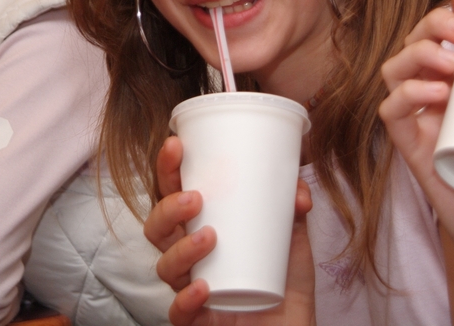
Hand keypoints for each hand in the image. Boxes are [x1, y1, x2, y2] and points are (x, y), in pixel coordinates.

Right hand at [144, 136, 314, 325]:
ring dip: (182, 249)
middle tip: (194, 198)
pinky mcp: (199, 319)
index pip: (174, 193)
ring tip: (210, 238)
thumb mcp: (292, 237)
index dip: (168, 169)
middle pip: (157, 228)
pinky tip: (204, 288)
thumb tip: (296, 189)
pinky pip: (178, 312)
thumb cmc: (286, 279)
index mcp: (203, 225)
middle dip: (167, 208)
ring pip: (164, 266)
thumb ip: (292, 208)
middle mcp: (191, 254)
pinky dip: (186, 299)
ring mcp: (191, 287)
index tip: (176, 144)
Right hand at [380, 0, 453, 323]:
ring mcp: (424, 122)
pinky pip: (392, 112)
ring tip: (451, 60)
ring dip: (418, 53)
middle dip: (435, 22)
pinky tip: (434, 93)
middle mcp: (441, 97)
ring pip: (398, 69)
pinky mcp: (413, 151)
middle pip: (420, 41)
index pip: (452, 33)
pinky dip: (406, 94)